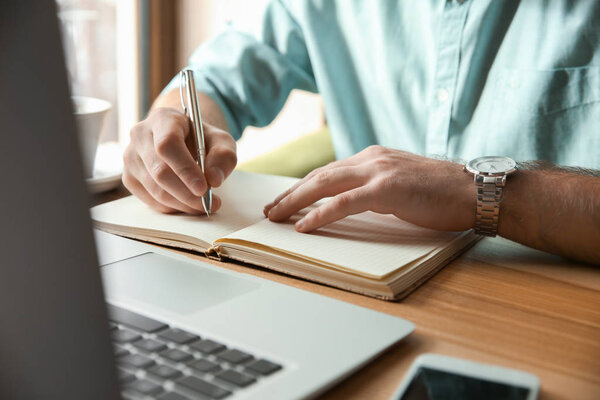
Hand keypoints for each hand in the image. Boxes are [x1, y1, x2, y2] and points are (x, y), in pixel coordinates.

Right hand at [122, 107, 236, 213]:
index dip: (185, 170)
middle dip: (187, 194)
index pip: (168, 145)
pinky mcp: (129, 177)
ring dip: (182, 204)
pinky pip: (150, 200)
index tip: (204, 189)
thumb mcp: (221, 141)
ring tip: (203, 206)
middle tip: (210, 204)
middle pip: (160, 172)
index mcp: (163, 119)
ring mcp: (130, 157)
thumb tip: (214, 179)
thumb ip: (223, 156)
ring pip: (155, 190)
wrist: (183, 140)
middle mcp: (140, 135)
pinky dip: (172, 207)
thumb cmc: (202, 139)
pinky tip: (187, 204)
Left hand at [263, 146, 474, 231]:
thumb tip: (354, 202)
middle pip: (319, 176)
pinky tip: (304, 225)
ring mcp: (378, 171)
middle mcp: (371, 158)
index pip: (329, 172)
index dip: (303, 187)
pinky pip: (344, 202)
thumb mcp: (401, 185)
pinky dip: (320, 214)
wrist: (474, 190)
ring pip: (325, 185)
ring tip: (276, 216)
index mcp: (373, 157)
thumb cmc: (442, 193)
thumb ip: (376, 188)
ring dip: (296, 202)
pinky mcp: (387, 188)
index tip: (285, 200)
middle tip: (270, 210)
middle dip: (290, 194)